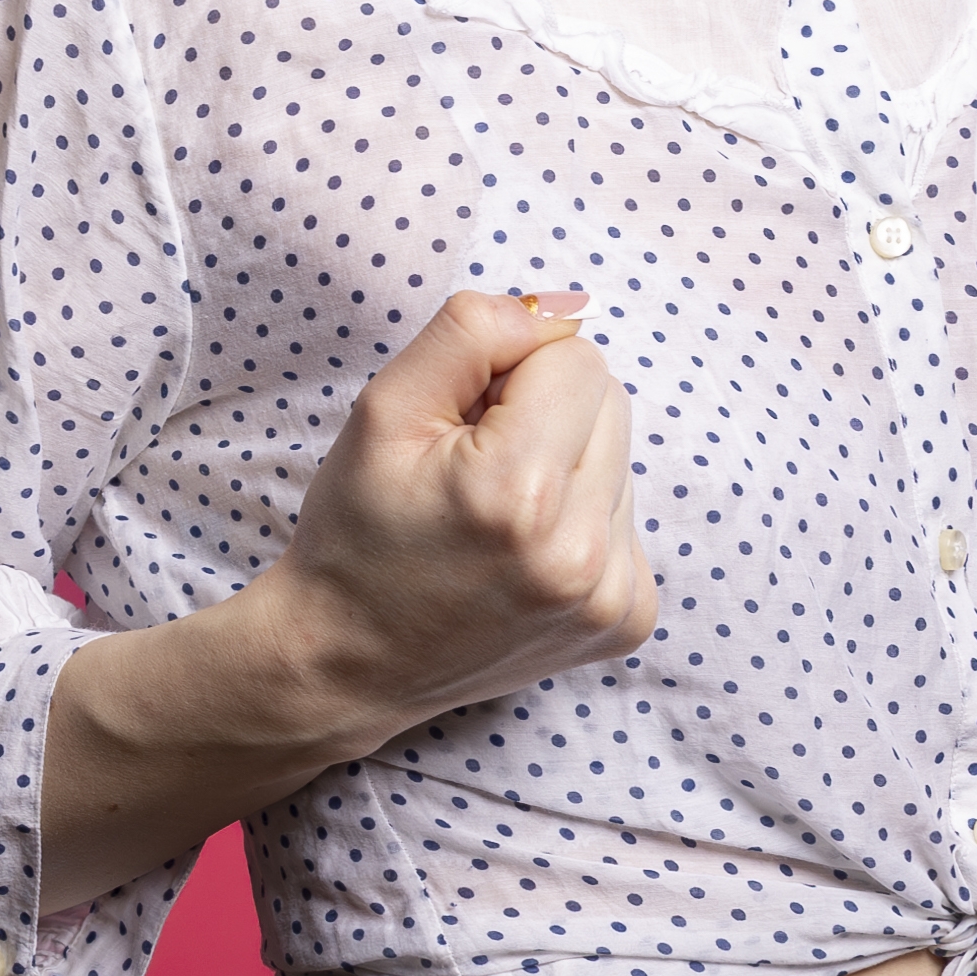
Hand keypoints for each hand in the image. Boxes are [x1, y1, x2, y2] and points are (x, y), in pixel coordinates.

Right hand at [257, 288, 657, 749]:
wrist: (350, 662)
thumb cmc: (359, 530)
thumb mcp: (385, 408)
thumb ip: (472, 333)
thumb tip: (557, 313)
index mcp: (518, 493)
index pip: (576, 357)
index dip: (511, 371)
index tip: (462, 420)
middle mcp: (579, 553)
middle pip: (609, 401)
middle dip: (545, 411)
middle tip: (472, 465)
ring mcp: (610, 596)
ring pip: (618, 456)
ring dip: (564, 462)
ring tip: (494, 514)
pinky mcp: (626, 619)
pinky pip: (623, 516)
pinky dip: (579, 517)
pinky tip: (521, 552)